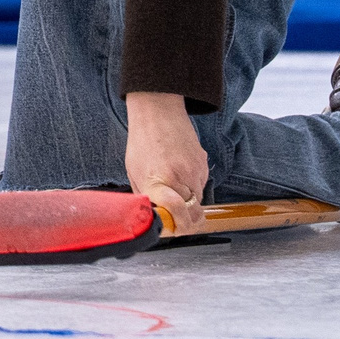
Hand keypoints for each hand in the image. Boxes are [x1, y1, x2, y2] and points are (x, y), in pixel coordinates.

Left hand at [125, 92, 208, 233]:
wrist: (158, 110)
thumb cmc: (142, 140)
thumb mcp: (134, 172)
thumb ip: (145, 197)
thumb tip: (154, 218)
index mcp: (158, 181)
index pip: (177, 214)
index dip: (178, 227)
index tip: (172, 228)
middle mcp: (180, 178)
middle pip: (192, 214)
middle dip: (184, 220)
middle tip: (174, 217)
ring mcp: (196, 171)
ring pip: (198, 201)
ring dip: (188, 202)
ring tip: (172, 184)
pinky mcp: (204, 163)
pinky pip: (201, 185)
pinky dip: (192, 185)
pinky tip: (179, 171)